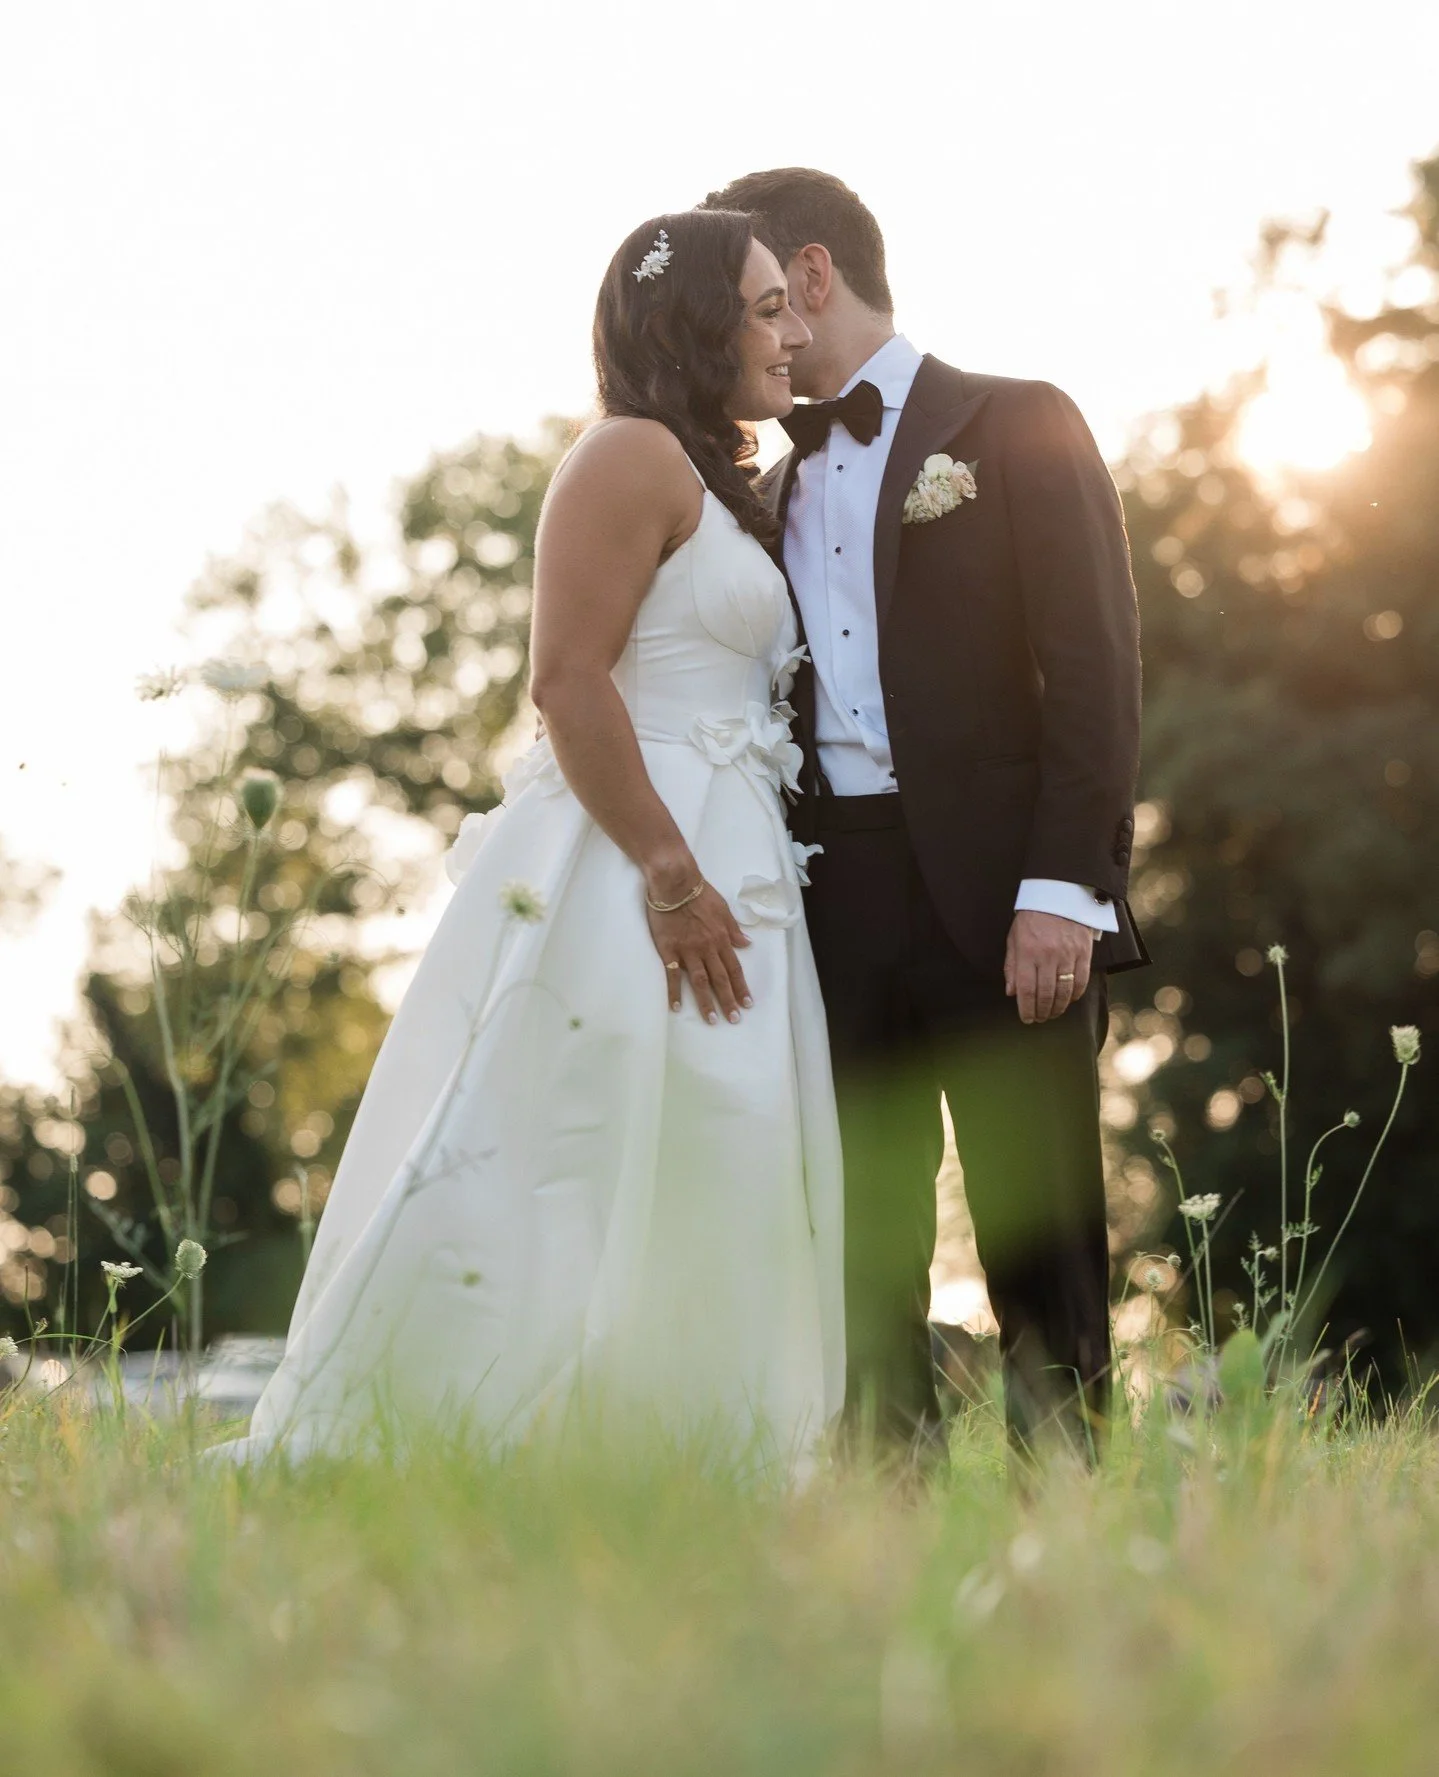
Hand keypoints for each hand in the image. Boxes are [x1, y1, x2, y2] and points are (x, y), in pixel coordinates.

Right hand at [647, 884, 752, 1023]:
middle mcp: (708, 948)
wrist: (674, 882)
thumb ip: (733, 929)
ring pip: (700, 981)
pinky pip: (673, 975)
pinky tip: (676, 1007)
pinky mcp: (669, 950)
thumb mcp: (723, 908)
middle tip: (734, 1020)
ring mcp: (688, 950)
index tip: (747, 1004)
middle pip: (721, 979)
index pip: (735, 968)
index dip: (741, 987)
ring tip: (711, 1019)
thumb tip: (746, 944)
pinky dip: (674, 992)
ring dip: (707, 1002)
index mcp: (721, 938)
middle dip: (729, 1000)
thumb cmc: (699, 892)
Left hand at [1004, 909, 1093, 1023]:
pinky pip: (1081, 981)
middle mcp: (1048, 956)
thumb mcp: (1014, 939)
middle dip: (1042, 1012)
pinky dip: (1075, 995)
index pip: (1026, 990)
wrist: (1059, 895)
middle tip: (1039, 1019)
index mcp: (1027, 952)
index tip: (1026, 1019)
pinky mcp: (1083, 953)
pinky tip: (1069, 1000)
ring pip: (1064, 991)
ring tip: (1052, 1013)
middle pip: (1046, 994)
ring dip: (1058, 1007)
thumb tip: (1011, 992)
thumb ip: (1012, 966)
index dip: (1026, 1009)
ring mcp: (1068, 955)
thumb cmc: (1032, 918)